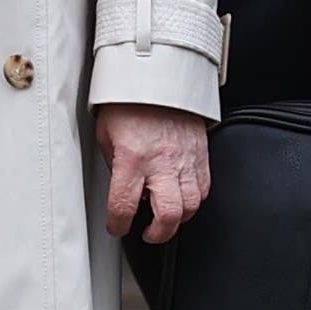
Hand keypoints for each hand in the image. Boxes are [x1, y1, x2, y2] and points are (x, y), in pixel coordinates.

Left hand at [95, 104, 213, 243]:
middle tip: (148, 233)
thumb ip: (114, 165)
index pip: (124, 205)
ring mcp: (185, 158)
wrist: (157, 75)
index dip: (118, 224)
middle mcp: (161, 161)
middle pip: (168, 215)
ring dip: (178, 219)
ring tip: (165, 217)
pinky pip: (204, 187)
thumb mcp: (106, 134)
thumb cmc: (129, 101)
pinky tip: (182, 196)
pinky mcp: (200, 153)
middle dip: (157, 233)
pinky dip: (194, 199)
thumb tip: (119, 188)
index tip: (117, 226)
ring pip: (191, 205)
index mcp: (132, 157)